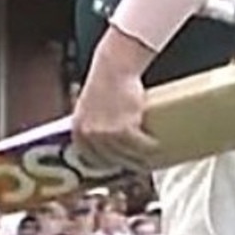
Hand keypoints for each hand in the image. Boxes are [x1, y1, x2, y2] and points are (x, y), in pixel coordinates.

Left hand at [73, 33, 158, 171]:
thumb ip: (91, 125)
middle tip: (138, 163)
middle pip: (112, 161)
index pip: (91, 159)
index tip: (117, 166)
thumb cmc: (104, 83)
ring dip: (141, 159)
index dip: (106, 165)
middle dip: (126, 165)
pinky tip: (156, 146)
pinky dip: (150, 147)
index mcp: (78, 132)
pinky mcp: (125, 129)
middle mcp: (90, 136)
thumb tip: (100, 142)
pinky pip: (140, 146)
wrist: (113, 68)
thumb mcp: (88, 107)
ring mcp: (107, 135)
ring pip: (128, 156)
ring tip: (151, 156)